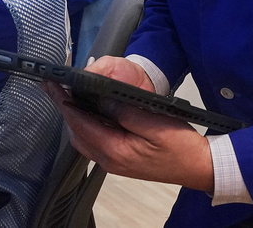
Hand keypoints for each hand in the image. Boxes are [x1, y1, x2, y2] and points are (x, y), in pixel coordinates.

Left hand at [43, 56, 213, 191]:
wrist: (200, 168)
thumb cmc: (181, 146)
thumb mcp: (155, 123)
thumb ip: (125, 111)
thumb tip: (101, 99)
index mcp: (115, 150)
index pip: (80, 123)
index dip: (64, 102)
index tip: (52, 86)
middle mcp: (109, 160)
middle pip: (76, 132)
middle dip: (65, 109)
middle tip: (56, 87)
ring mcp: (114, 163)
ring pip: (83, 139)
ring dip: (75, 118)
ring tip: (69, 95)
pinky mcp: (120, 161)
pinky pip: (95, 142)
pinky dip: (87, 126)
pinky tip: (91, 112)